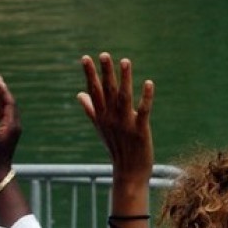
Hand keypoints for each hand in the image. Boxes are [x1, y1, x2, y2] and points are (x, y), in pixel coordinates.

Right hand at [0, 74, 20, 183]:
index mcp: (11, 125)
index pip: (9, 103)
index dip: (4, 90)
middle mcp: (15, 125)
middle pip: (10, 103)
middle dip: (3, 91)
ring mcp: (13, 128)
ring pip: (8, 108)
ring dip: (0, 98)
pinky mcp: (10, 131)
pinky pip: (6, 114)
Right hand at [77, 53, 153, 185]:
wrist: (129, 172)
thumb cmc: (116, 148)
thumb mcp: (100, 128)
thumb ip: (90, 109)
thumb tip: (79, 94)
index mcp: (101, 116)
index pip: (94, 92)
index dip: (90, 75)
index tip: (85, 58)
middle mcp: (111, 119)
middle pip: (107, 92)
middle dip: (105, 72)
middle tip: (104, 54)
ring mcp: (125, 124)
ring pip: (123, 98)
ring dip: (124, 79)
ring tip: (125, 61)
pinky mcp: (140, 131)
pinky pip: (143, 111)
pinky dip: (146, 97)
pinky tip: (149, 83)